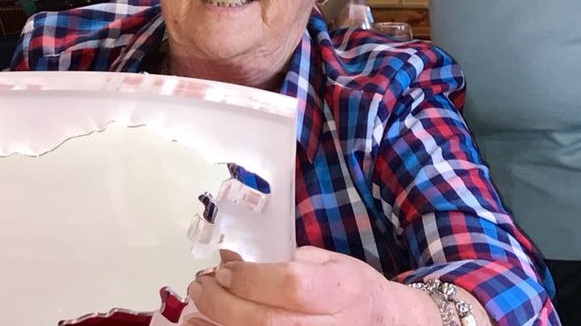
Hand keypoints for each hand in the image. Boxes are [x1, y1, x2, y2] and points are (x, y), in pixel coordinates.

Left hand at [186, 246, 408, 324]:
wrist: (385, 325)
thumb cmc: (353, 291)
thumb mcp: (330, 261)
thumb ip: (285, 261)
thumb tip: (231, 261)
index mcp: (339, 290)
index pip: (290, 285)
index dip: (250, 278)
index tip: (225, 267)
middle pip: (265, 321)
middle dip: (222, 302)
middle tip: (201, 285)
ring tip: (195, 312)